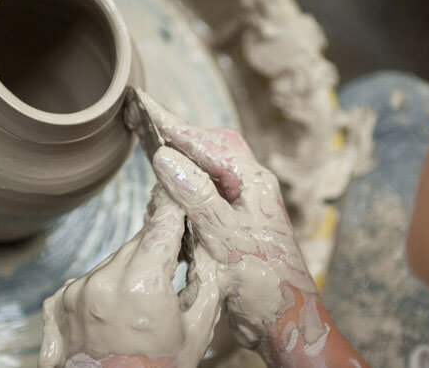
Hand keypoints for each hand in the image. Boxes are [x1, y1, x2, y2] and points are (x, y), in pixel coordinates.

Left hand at [38, 185, 221, 367]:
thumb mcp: (197, 329)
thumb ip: (208, 280)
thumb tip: (210, 244)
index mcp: (142, 286)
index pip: (163, 224)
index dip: (175, 205)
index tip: (181, 187)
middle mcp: (103, 282)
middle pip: (138, 242)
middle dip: (158, 245)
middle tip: (174, 257)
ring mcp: (76, 292)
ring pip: (114, 260)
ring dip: (131, 268)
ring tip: (143, 304)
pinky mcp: (58, 303)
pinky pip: (89, 279)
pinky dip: (105, 287)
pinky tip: (117, 313)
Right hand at [128, 91, 317, 350]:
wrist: (284, 322)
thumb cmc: (266, 283)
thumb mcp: (227, 240)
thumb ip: (197, 198)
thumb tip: (166, 158)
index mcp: (254, 183)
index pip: (208, 144)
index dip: (173, 125)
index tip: (144, 106)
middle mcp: (250, 189)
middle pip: (209, 150)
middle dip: (178, 140)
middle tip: (145, 128)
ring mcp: (242, 208)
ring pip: (205, 175)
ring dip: (179, 173)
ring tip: (154, 170)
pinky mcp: (233, 228)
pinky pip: (203, 201)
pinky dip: (183, 200)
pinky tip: (169, 207)